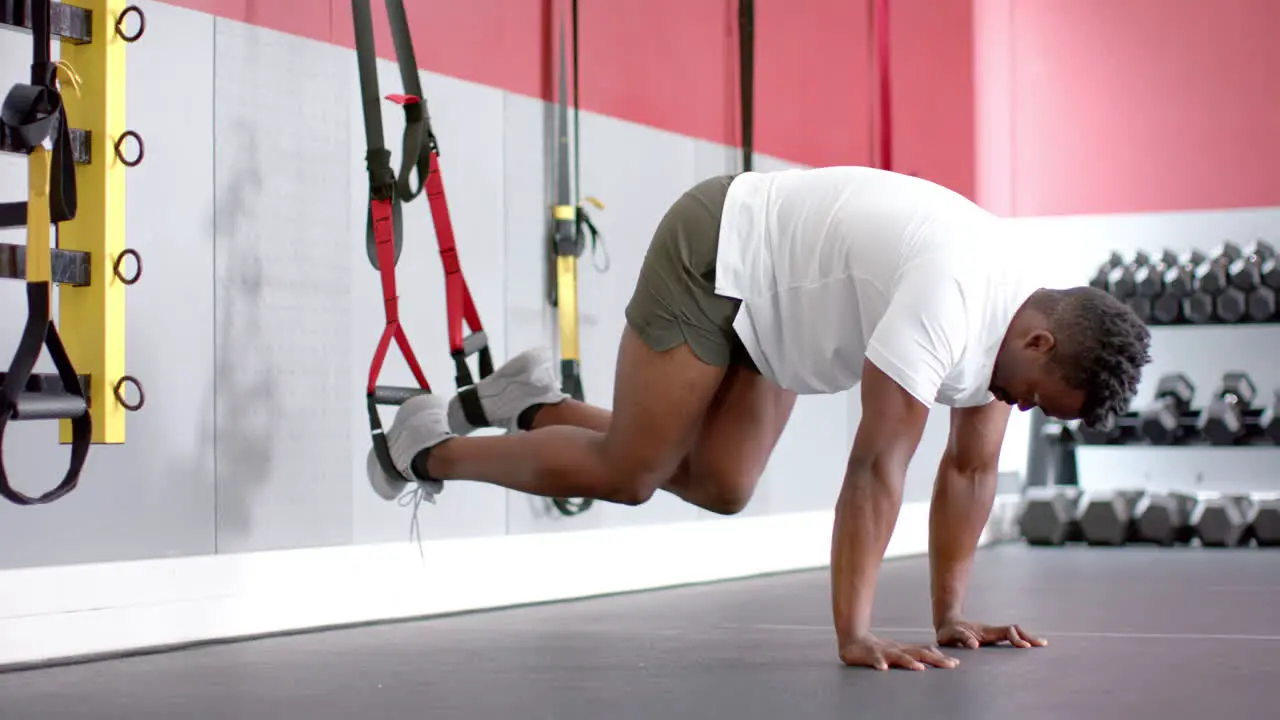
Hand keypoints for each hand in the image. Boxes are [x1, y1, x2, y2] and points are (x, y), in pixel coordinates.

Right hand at [838, 634, 959, 670]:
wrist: (854, 639)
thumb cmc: (879, 648)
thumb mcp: (899, 651)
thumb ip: (915, 654)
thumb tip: (935, 655)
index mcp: (905, 650)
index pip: (926, 653)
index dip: (940, 658)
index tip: (956, 663)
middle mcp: (897, 650)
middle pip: (918, 654)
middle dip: (934, 660)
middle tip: (949, 665)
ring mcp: (884, 652)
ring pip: (898, 656)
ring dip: (909, 662)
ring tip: (919, 668)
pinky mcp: (870, 655)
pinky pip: (874, 659)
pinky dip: (879, 663)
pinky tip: (883, 669)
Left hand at [935, 618, 1045, 648]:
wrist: (947, 625)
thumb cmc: (949, 632)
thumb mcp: (952, 635)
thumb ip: (962, 638)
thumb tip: (975, 645)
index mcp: (986, 631)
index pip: (1007, 631)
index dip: (1016, 638)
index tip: (1024, 647)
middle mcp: (992, 631)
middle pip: (1015, 630)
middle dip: (1029, 636)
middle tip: (1043, 644)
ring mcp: (993, 635)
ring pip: (1015, 634)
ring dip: (1027, 638)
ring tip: (1042, 644)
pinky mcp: (992, 639)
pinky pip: (1010, 639)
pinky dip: (1021, 641)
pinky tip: (1028, 648)